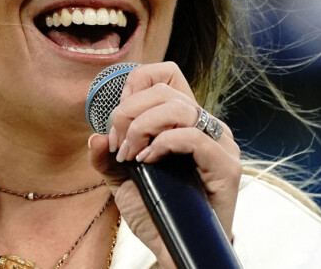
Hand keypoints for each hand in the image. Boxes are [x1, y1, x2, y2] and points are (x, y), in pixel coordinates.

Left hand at [87, 62, 240, 266]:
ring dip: (143, 127)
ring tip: (131, 155)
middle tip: (118, 143)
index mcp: (183, 118)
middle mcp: (204, 124)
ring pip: (178, 108)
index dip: (136, 84)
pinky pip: (193, 137)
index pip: (167, 73)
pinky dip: (164, 143)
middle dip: (129, 112)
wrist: (172, 247)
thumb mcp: (121, 179)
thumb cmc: (154, 209)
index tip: (117, 116)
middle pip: (164, 90)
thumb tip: (94, 137)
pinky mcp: (226, 165)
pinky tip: (148, 160)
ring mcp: (219, 143)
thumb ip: (106, 156)